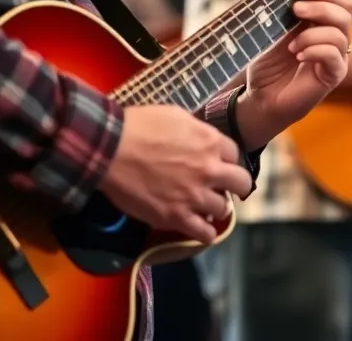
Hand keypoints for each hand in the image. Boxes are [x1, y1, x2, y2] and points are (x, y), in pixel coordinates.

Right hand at [99, 105, 251, 243]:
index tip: (221, 165)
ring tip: (204, 205)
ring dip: (216, 207)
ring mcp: (195, 196)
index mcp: (211, 142)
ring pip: (223, 209)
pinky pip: (204, 234)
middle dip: (235, 185)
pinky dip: (206, 232)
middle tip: (225, 187)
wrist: (111, 150)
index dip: (228, 160)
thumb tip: (203, 142)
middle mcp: (210, 170)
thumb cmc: (140, 126)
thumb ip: (198, 132)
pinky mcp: (176, 218)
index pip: (236, 155)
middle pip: (241, 183)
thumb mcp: (177, 116)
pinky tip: (201, 228)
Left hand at [241, 0, 351, 143]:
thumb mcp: (271, 15)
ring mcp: (337, 56)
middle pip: (347, 8)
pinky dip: (315, 49)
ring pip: (342, 31)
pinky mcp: (333, 75)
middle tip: (296, 9)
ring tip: (291, 40)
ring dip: (313, 30)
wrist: (258, 95)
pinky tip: (297, 54)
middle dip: (322, 4)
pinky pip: (335, 55)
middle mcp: (335, 34)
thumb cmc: (267, 57)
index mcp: (323, 19)